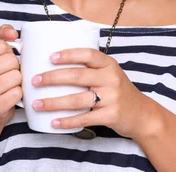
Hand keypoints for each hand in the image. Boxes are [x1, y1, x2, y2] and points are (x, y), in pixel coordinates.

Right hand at [0, 24, 21, 129]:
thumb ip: (2, 35)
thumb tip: (12, 32)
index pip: (2, 45)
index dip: (7, 52)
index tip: (0, 60)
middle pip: (10, 60)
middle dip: (14, 66)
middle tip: (5, 74)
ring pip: (16, 76)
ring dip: (17, 80)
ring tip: (7, 85)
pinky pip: (18, 92)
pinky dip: (18, 94)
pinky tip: (8, 96)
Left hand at [30, 47, 156, 139]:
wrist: (141, 113)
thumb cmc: (118, 90)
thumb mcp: (110, 73)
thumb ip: (91, 68)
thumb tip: (57, 62)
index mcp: (109, 64)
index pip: (87, 54)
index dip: (68, 54)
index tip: (50, 57)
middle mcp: (110, 78)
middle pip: (77, 76)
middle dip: (53, 78)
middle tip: (34, 80)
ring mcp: (111, 97)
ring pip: (77, 99)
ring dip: (54, 102)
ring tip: (37, 103)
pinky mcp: (110, 115)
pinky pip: (84, 118)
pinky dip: (67, 121)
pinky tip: (54, 122)